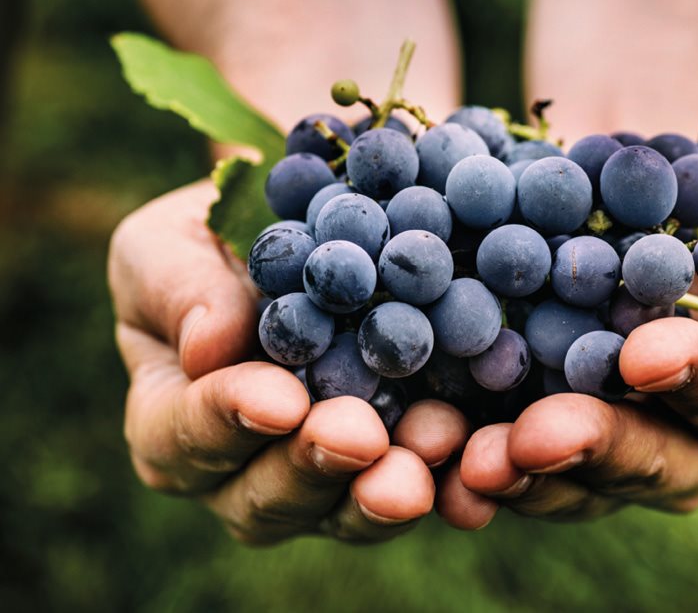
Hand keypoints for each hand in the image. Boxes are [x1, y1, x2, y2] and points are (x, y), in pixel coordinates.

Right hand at [108, 180, 468, 543]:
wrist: (298, 239)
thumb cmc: (214, 242)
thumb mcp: (171, 244)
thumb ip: (178, 290)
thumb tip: (209, 347)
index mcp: (171, 421)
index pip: (182, 436)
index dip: (226, 421)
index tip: (279, 398)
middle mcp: (240, 471)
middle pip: (266, 495)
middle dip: (316, 465)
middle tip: (361, 434)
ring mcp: (318, 481)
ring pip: (343, 509)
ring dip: (387, 486)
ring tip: (433, 444)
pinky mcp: (388, 469)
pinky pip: (415, 488)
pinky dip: (447, 479)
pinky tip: (475, 457)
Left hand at [436, 162, 697, 527]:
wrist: (615, 184)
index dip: (693, 374)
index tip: (645, 352)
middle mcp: (680, 441)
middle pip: (645, 460)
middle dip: (591, 447)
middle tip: (536, 437)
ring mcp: (598, 446)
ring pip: (567, 480)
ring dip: (515, 474)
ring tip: (468, 461)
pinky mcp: (525, 433)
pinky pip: (501, 462)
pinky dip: (464, 461)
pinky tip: (426, 452)